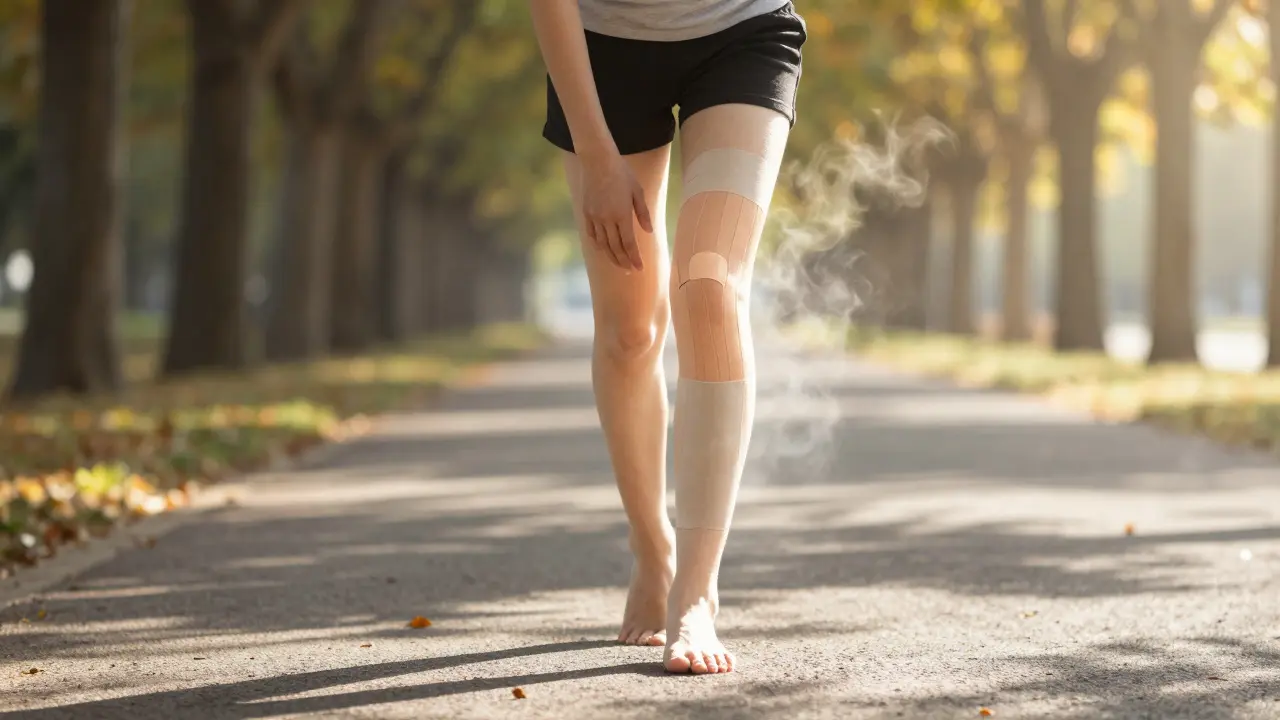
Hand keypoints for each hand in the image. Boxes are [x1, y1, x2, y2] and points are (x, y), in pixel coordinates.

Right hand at [579, 150, 652, 270]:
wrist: (597, 161)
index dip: (634, 258)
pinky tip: (604, 250)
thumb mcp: (638, 191)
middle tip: (631, 271)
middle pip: (615, 248)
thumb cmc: (621, 173)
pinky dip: (598, 245)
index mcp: (622, 214)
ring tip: (620, 264)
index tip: (640, 268)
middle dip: (624, 262)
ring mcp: (595, 217)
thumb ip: (643, 213)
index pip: (629, 244)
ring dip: (612, 257)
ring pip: (603, 244)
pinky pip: (592, 234)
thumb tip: (649, 231)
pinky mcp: (586, 213)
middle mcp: (607, 219)